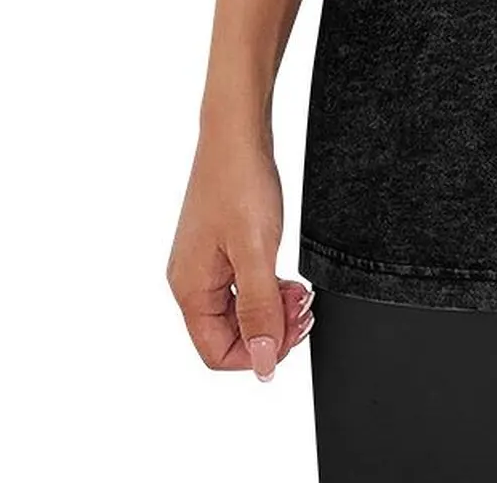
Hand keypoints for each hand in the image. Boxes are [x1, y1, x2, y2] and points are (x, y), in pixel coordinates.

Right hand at [167, 130, 313, 378]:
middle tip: (304, 309)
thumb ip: (259, 309)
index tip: (292, 334)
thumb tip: (261, 361)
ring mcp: (205, 265)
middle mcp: (192, 282)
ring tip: (301, 293)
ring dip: (274, 310)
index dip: (258, 353)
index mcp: (191, 290)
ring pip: (240, 312)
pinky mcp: (220, 250)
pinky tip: (287, 279)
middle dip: (271, 329)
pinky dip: (268, 290)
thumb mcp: (256, 251)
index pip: (217, 353)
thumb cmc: (239, 183)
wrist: (237, 134)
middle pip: (229, 335)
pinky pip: (243, 288)